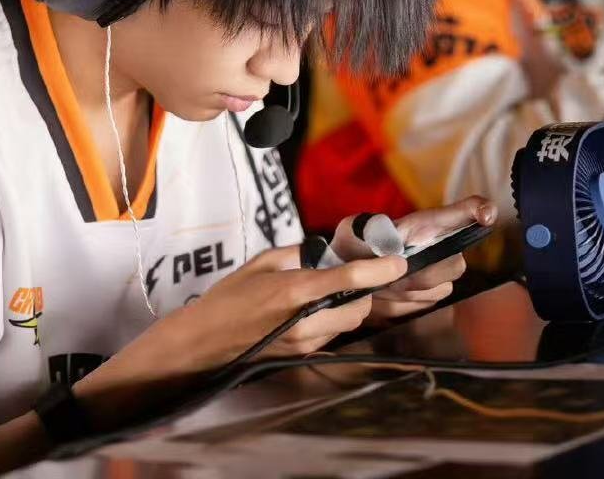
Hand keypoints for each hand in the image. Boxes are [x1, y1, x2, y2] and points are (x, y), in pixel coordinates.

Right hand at [129, 246, 406, 373]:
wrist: (204, 342)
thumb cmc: (228, 297)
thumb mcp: (262, 262)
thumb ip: (298, 254)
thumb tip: (326, 250)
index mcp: (295, 291)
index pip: (349, 279)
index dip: (379, 270)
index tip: (398, 262)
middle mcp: (306, 320)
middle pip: (358, 308)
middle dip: (365, 291)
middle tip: (356, 274)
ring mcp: (306, 342)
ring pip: (349, 324)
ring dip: (351, 306)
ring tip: (334, 291)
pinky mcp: (303, 354)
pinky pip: (333, 334)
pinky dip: (335, 319)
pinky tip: (318, 309)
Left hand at [330, 196, 495, 322]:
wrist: (346, 272)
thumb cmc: (354, 246)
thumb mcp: (351, 231)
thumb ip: (366, 232)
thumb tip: (389, 243)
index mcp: (424, 224)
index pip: (461, 213)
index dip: (478, 211)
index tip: (486, 216)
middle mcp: (440, 247)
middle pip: (455, 265)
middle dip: (423, 277)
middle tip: (392, 279)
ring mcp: (439, 274)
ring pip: (437, 291)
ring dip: (403, 294)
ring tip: (378, 286)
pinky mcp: (428, 298)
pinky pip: (421, 308)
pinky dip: (396, 307)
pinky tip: (381, 297)